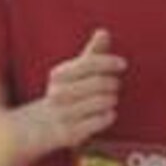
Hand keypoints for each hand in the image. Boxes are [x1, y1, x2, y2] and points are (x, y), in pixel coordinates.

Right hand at [39, 27, 126, 151]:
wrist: (42, 126)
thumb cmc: (66, 94)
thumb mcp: (75, 73)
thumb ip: (91, 54)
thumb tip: (104, 32)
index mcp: (59, 74)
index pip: (88, 62)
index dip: (108, 61)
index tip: (123, 64)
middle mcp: (59, 93)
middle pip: (98, 83)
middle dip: (112, 84)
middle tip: (114, 86)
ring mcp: (64, 114)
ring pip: (102, 102)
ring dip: (111, 100)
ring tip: (109, 100)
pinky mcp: (70, 133)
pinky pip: (99, 121)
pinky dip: (108, 116)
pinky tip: (107, 114)